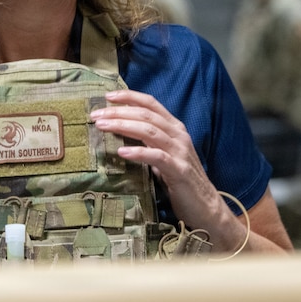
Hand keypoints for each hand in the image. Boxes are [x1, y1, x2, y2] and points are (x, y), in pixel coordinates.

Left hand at [90, 90, 244, 251]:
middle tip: (95, 115)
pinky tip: (122, 151)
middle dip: (119, 112)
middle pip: (146, 115)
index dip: (129, 97)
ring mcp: (180, 151)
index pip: (151, 103)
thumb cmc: (180, 180)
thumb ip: (149, 142)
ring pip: (150, 130)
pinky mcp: (179, 170)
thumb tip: (120, 133)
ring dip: (123, 126)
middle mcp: (179, 135)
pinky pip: (157, 156)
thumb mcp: (163, 155)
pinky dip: (138, 152)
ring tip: (102, 127)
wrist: (205, 205)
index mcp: (175, 128)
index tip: (107, 96)